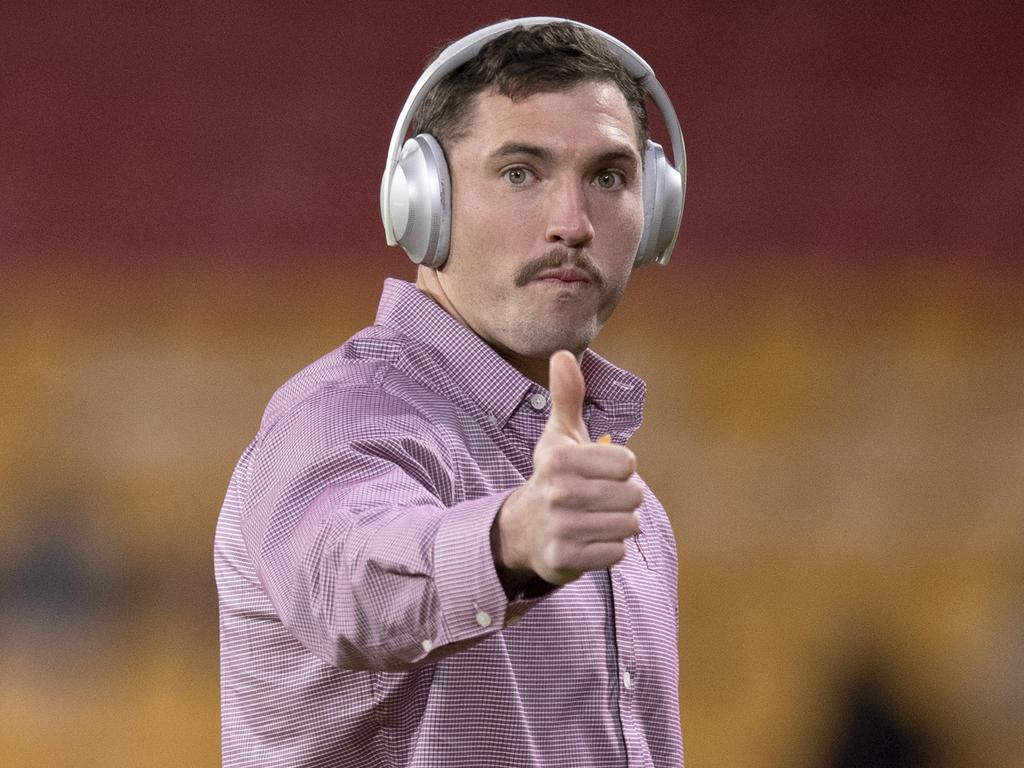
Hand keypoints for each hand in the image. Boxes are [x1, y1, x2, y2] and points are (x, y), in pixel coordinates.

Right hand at [494, 350, 642, 585]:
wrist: (523, 530)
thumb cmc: (553, 477)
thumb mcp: (558, 436)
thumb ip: (567, 396)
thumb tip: (563, 354)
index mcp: (560, 459)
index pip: (628, 464)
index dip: (621, 469)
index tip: (598, 472)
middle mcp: (558, 492)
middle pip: (633, 495)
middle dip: (622, 499)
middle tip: (597, 500)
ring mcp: (561, 527)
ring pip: (628, 526)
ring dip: (618, 525)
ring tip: (594, 519)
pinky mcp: (565, 558)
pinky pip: (616, 554)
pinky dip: (609, 550)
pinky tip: (589, 541)